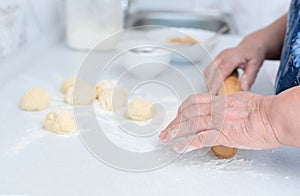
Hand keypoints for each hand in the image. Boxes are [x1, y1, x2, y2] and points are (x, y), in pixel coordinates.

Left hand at [159, 92, 279, 152]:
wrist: (275, 116)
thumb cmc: (264, 110)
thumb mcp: (243, 100)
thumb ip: (230, 104)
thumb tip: (225, 107)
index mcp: (221, 100)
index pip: (195, 101)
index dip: (182, 109)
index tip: (177, 116)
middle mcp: (217, 108)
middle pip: (188, 112)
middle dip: (174, 121)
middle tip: (166, 130)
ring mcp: (219, 120)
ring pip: (190, 123)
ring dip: (175, 131)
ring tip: (165, 138)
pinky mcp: (224, 134)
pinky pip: (201, 138)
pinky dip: (188, 144)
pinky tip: (180, 147)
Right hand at [204, 39, 265, 94]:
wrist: (252, 46)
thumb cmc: (254, 53)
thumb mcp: (256, 64)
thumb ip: (250, 76)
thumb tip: (244, 88)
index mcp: (232, 57)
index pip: (220, 72)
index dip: (215, 84)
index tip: (213, 95)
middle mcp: (223, 56)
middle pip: (211, 73)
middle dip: (211, 86)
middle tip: (215, 98)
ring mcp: (218, 58)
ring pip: (208, 73)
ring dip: (209, 83)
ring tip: (216, 92)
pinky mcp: (215, 61)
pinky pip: (209, 72)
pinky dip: (210, 80)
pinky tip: (216, 86)